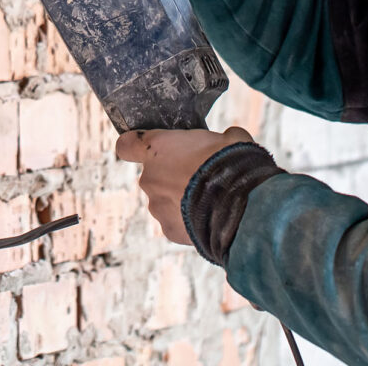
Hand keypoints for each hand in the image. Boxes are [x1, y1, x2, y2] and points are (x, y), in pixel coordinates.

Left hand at [115, 126, 253, 244]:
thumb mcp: (228, 137)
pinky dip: (189, 221)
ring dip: (181, 200)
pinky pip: (176, 223)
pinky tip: (210, 217)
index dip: (134, 146)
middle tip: (200, 177)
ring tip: (209, 200)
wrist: (240, 205)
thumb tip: (229, 140)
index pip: (127, 145)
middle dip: (171, 176)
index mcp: (157, 148)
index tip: (144, 149)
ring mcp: (157, 206)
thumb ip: (216, 138)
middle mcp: (149, 178)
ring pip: (164, 201)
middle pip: (153, 175)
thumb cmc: (232, 162)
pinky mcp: (169, 231)